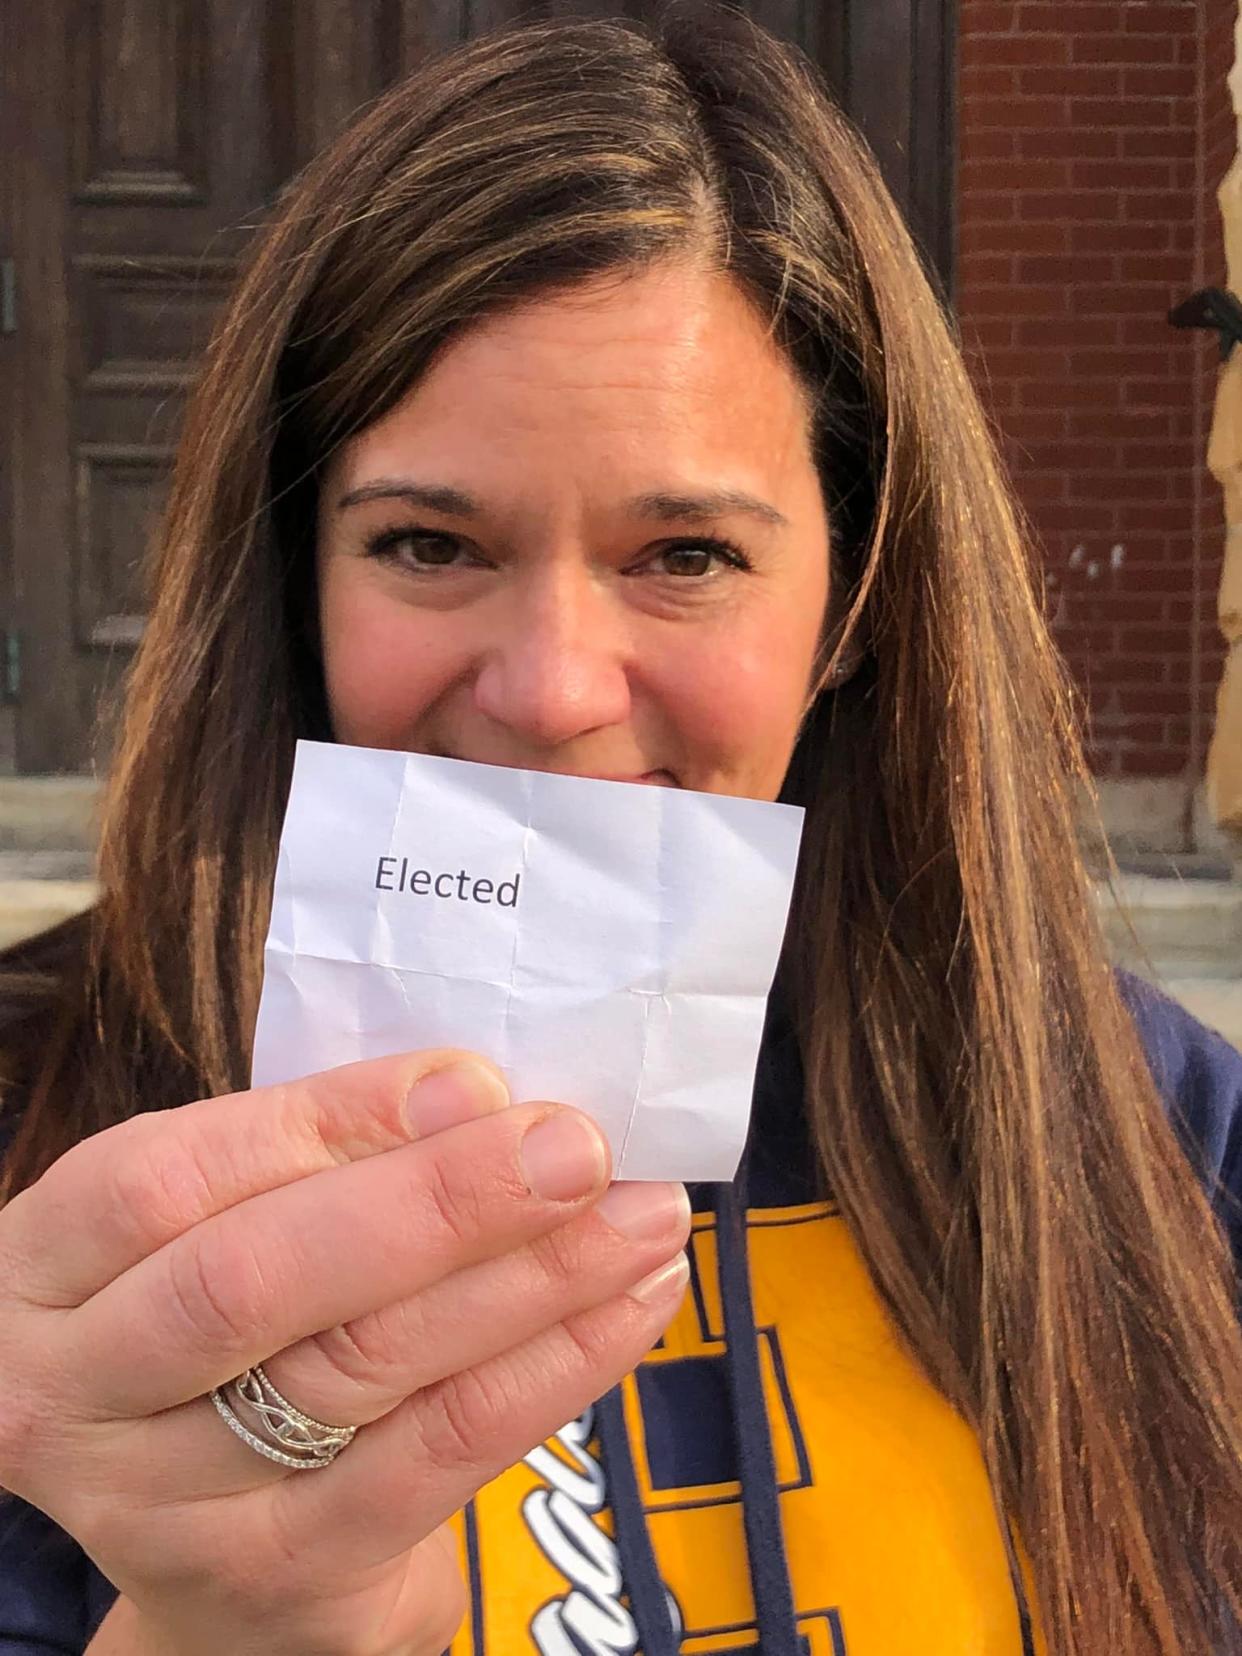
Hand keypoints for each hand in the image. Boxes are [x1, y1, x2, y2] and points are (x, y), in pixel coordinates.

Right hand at [0, 1050, 689, 1654]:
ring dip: (529, 1279)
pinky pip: (436, 1458)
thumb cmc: (234, 1323)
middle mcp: (77, 1392)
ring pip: (363, 1366)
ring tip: (639, 1213)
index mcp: (50, 1266)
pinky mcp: (279, 1574)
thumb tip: (473, 1093)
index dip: (325, 1122)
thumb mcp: (231, 1224)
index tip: (472, 1081)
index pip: (167, 1180)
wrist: (212, 1539)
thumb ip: (318, 1155)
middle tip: (576, 1147)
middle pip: (256, 1283)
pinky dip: (550, 1368)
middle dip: (437, 1203)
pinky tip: (627, 1304)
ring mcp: (165, 1506)